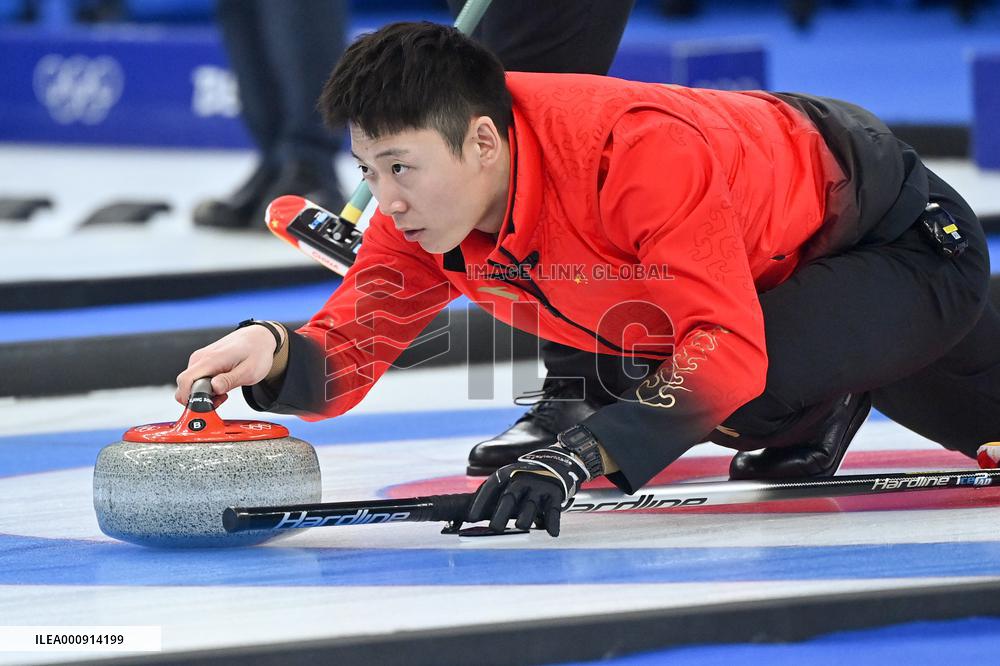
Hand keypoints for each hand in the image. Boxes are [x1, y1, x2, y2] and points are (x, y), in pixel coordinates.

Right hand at [175, 326, 279, 404]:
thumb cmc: (257, 352)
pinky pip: (196, 379)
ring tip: (224, 392)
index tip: (207, 406)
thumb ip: (230, 380)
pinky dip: (205, 387)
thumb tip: (214, 388)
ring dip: (204, 394)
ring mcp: (200, 358)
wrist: (259, 337)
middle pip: (185, 385)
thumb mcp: (250, 371)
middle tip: (220, 400)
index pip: (185, 381)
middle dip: (198, 399)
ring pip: (190, 384)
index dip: (191, 398)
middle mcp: (200, 358)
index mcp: (211, 360)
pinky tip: (221, 386)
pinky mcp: (202, 361)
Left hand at [466, 444, 590, 536]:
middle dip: (501, 512)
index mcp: (507, 474)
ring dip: (525, 516)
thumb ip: (492, 495)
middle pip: (510, 497)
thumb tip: (468, 517)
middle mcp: (522, 478)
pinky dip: (553, 522)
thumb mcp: (509, 479)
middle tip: (494, 528)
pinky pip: (553, 509)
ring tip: (520, 526)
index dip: (480, 502)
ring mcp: (539, 485)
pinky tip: (552, 532)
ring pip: (530, 504)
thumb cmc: (524, 478)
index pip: (491, 487)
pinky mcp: (554, 492)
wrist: (556, 461)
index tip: (471, 518)